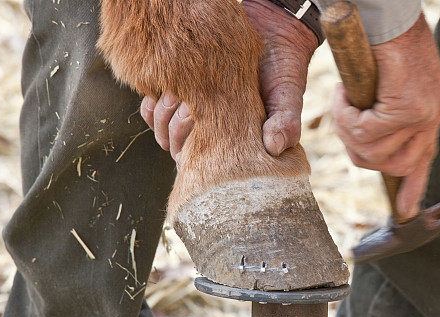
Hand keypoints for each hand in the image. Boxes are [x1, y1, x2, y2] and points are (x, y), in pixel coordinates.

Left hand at [140, 0, 316, 160]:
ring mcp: (193, 114)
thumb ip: (286, 120)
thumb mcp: (288, 94)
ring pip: (162, 131)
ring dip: (162, 116)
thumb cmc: (283, 66)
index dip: (195, 151)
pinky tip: (159, 93)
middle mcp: (212, 132)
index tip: (200, 121)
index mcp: (234, 141)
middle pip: (178, 149)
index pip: (205, 163)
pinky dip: (151, 105)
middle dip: (176, 132)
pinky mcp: (179, 93)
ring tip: (176, 95)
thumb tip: (275, 146)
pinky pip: (151, 112)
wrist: (271, 29)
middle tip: (190, 108)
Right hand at [333, 14, 439, 218]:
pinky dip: (344, 116)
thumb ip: (388, 113)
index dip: (414, 186)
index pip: (425, 157)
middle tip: (345, 125)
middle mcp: (434, 113)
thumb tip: (374, 145)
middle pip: (395, 165)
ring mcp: (424, 112)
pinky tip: (342, 93)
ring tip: (342, 103)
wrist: (383, 13)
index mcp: (432, 109)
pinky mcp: (407, 107)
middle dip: (361, 154)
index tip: (407, 210)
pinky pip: (364, 131)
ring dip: (348, 132)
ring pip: (375, 152)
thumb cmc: (381, 40)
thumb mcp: (390, 83)